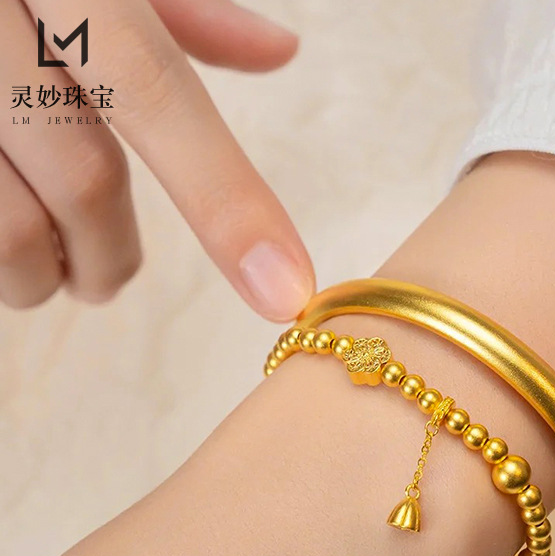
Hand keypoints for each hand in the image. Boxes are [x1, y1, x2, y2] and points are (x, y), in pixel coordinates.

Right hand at [1, 0, 314, 319]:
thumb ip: (180, 5)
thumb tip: (279, 51)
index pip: (153, 89)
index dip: (227, 201)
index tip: (287, 289)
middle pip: (81, 177)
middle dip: (111, 254)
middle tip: (108, 277)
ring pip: (1, 229)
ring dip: (38, 278)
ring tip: (48, 275)